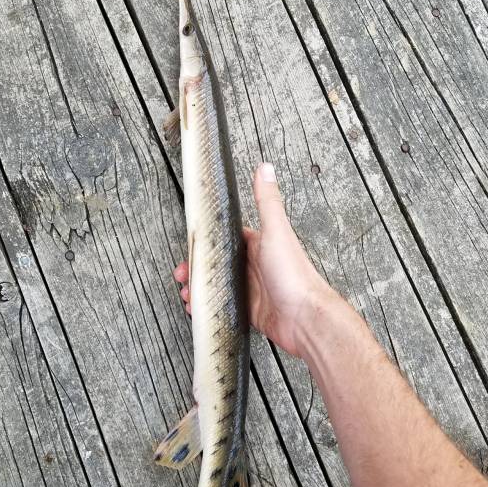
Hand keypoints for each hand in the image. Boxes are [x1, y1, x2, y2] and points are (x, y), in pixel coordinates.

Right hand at [173, 162, 335, 356]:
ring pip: (218, 287)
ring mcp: (252, 291)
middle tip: (182, 275)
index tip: (190, 245)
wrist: (305, 318)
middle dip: (198, 269)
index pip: (227, 239)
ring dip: (200, 289)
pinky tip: (199, 309)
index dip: (207, 242)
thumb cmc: (295, 275)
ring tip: (187, 294)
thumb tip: (264, 168)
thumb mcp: (276, 231)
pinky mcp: (251, 312)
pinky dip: (209, 308)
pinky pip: (224, 308)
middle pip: (218, 264)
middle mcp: (255, 267)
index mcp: (259, 246)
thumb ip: (267, 201)